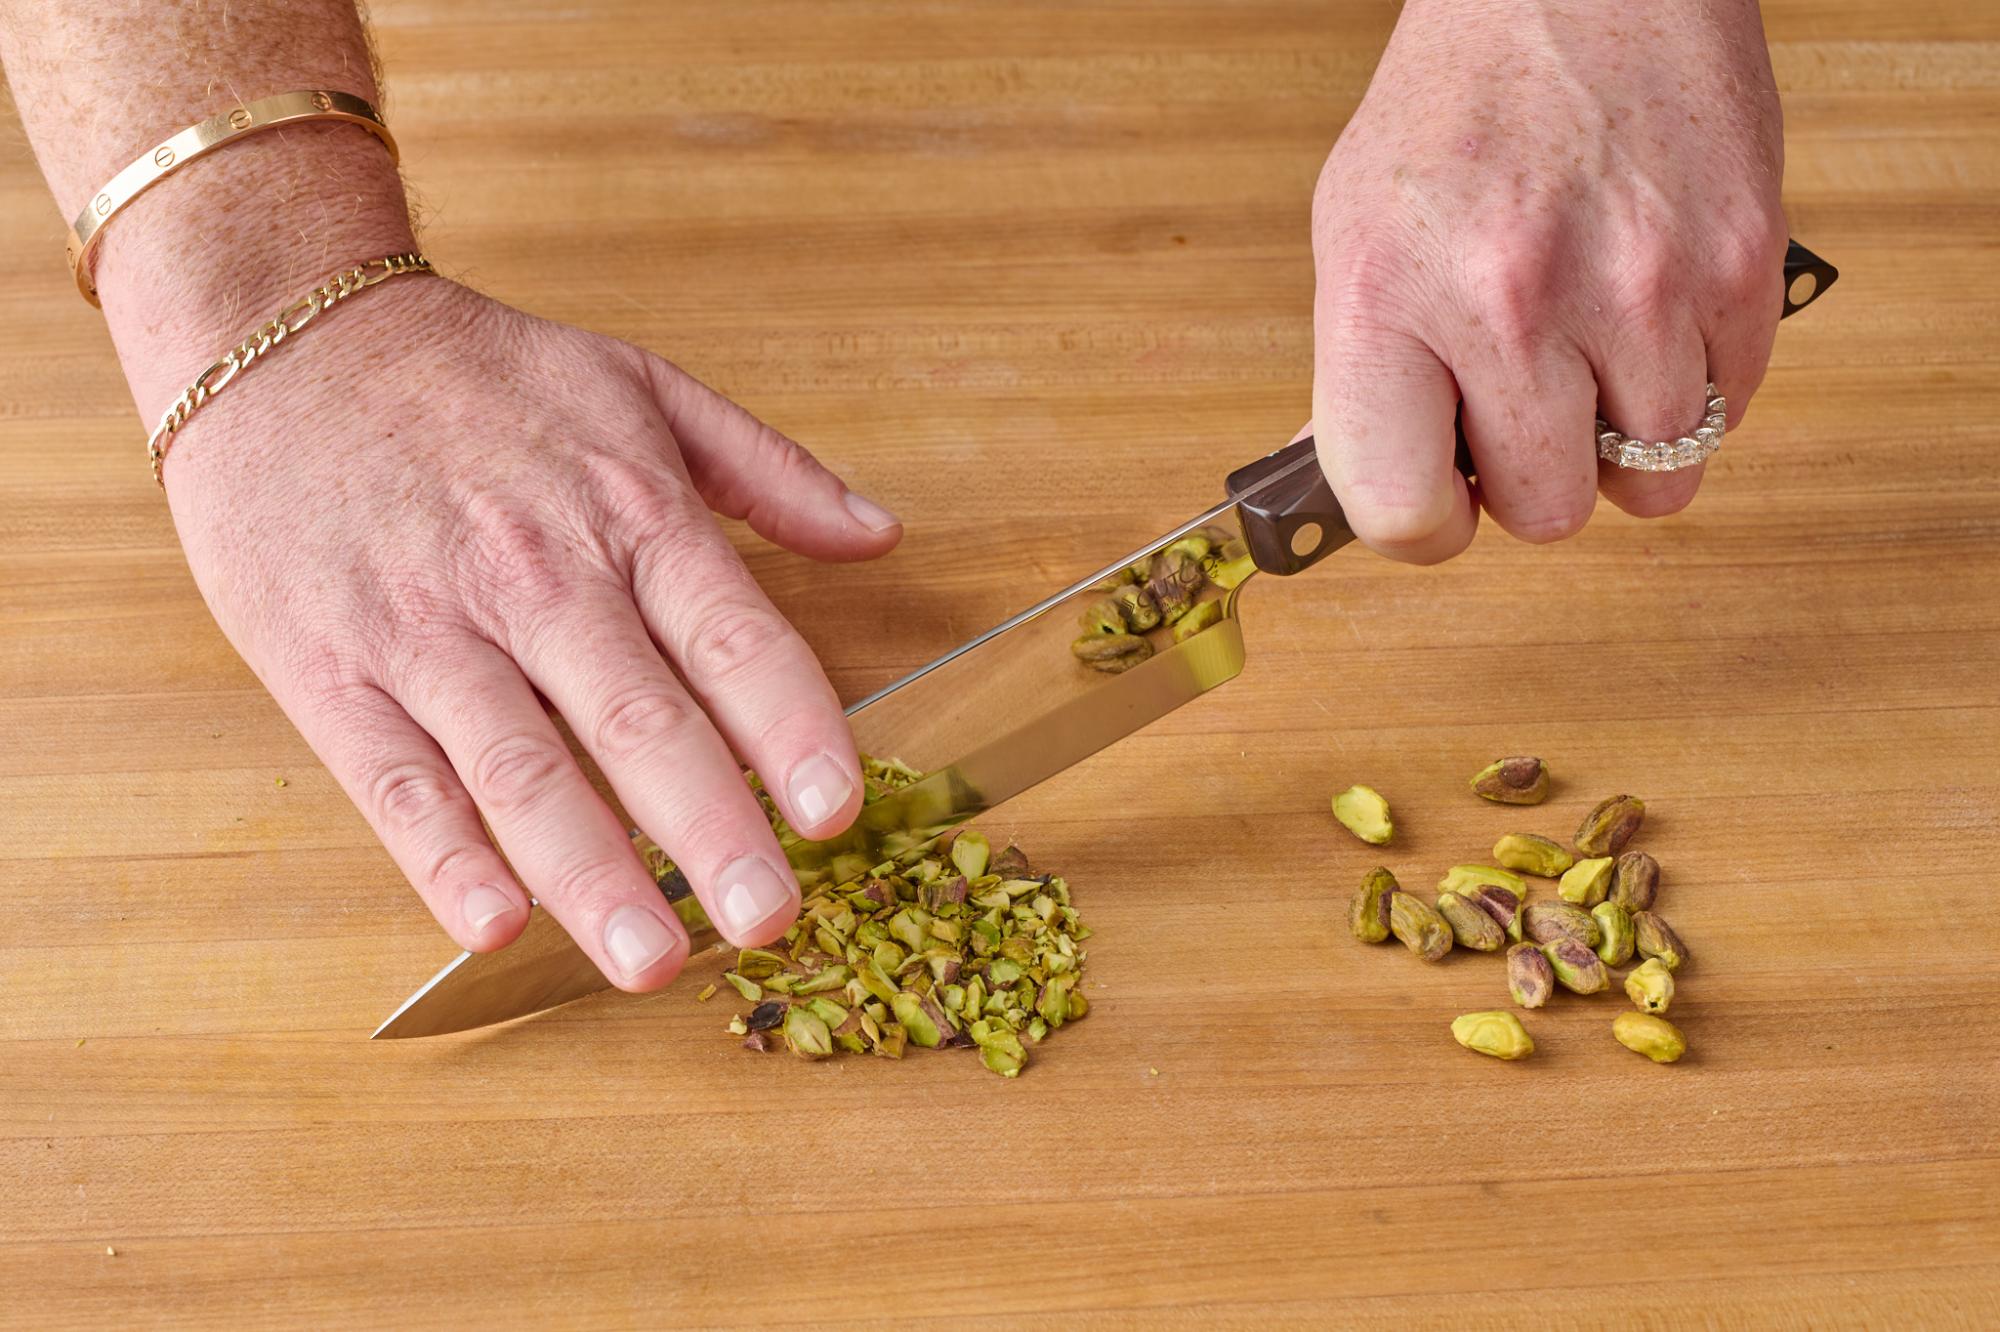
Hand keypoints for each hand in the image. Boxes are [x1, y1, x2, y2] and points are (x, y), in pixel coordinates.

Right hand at [160, 276, 901, 987]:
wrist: (284, 336)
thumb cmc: (478, 376)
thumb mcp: (643, 384)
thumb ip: (772, 470)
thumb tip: (881, 534)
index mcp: (630, 511)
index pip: (733, 635)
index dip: (792, 728)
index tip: (838, 811)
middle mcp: (539, 575)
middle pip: (640, 721)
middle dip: (712, 830)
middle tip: (772, 921)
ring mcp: (432, 628)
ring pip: (522, 768)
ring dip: (592, 873)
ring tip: (651, 960)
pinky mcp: (333, 671)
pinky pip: (396, 778)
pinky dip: (442, 857)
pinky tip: (495, 925)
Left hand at [1310, 0, 1787, 560]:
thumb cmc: (1459, 107)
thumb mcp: (1355, 234)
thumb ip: (1366, 376)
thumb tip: (1386, 498)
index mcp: (1385, 296)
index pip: (1401, 512)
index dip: (1425, 524)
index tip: (1441, 499)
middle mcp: (1508, 299)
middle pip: (1546, 512)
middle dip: (1533, 476)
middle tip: (1524, 407)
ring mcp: (1636, 286)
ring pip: (1653, 479)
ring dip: (1623, 436)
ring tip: (1593, 350)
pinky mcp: (1739, 266)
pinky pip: (1729, 412)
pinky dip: (1692, 383)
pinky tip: (1649, 310)